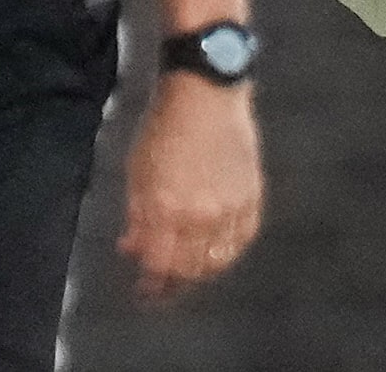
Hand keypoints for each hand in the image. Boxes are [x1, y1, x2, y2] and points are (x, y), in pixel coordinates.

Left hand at [118, 72, 263, 301]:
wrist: (206, 92)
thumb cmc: (162, 128)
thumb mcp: (137, 172)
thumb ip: (137, 217)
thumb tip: (133, 249)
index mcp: (167, 209)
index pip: (160, 267)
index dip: (151, 287)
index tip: (144, 293)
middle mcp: (201, 216)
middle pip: (190, 270)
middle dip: (174, 282)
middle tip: (164, 282)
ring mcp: (230, 208)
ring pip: (219, 261)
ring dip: (200, 271)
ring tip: (188, 269)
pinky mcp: (252, 196)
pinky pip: (242, 239)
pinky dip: (228, 252)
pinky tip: (217, 250)